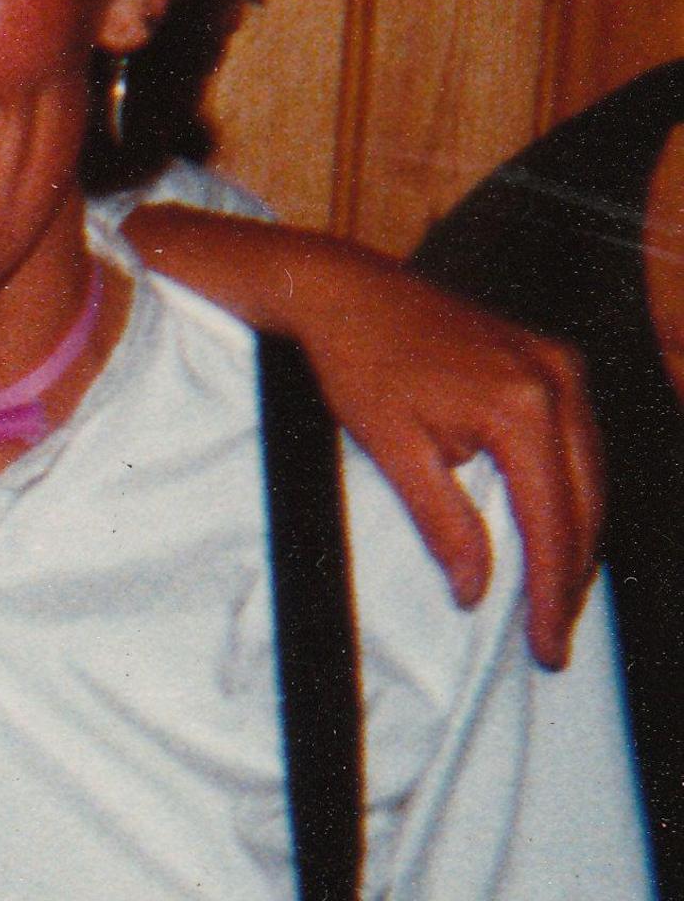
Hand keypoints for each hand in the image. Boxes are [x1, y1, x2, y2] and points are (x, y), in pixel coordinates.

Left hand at [124, 204, 605, 668]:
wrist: (342, 288)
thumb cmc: (357, 362)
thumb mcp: (393, 450)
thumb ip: (444, 524)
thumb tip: (478, 591)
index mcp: (523, 407)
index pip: (553, 522)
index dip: (552, 593)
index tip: (547, 646)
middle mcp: (559, 381)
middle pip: (586, 504)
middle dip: (572, 577)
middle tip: (554, 639)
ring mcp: (562, 364)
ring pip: (593, 476)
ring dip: (578, 539)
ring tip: (556, 599)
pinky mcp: (553, 357)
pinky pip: (580, 443)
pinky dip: (571, 493)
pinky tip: (555, 531)